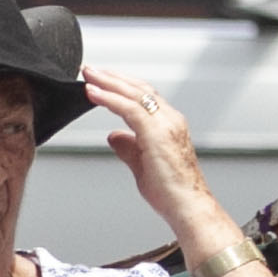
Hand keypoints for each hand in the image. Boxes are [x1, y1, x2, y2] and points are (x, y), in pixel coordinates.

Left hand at [82, 65, 215, 221]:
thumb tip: (114, 136)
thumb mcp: (142, 165)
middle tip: (91, 69)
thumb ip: (129, 148)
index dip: (122, 86)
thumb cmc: (172, 193)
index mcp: (169, 124)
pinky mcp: (157, 132)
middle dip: (113, 77)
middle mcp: (170, 119)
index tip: (102, 80)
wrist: (188, 207)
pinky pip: (129, 108)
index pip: (145, 96)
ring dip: (108, 82)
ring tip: (89, 74)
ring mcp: (166, 124)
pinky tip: (94, 93)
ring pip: (134, 93)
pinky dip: (109, 98)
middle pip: (139, 88)